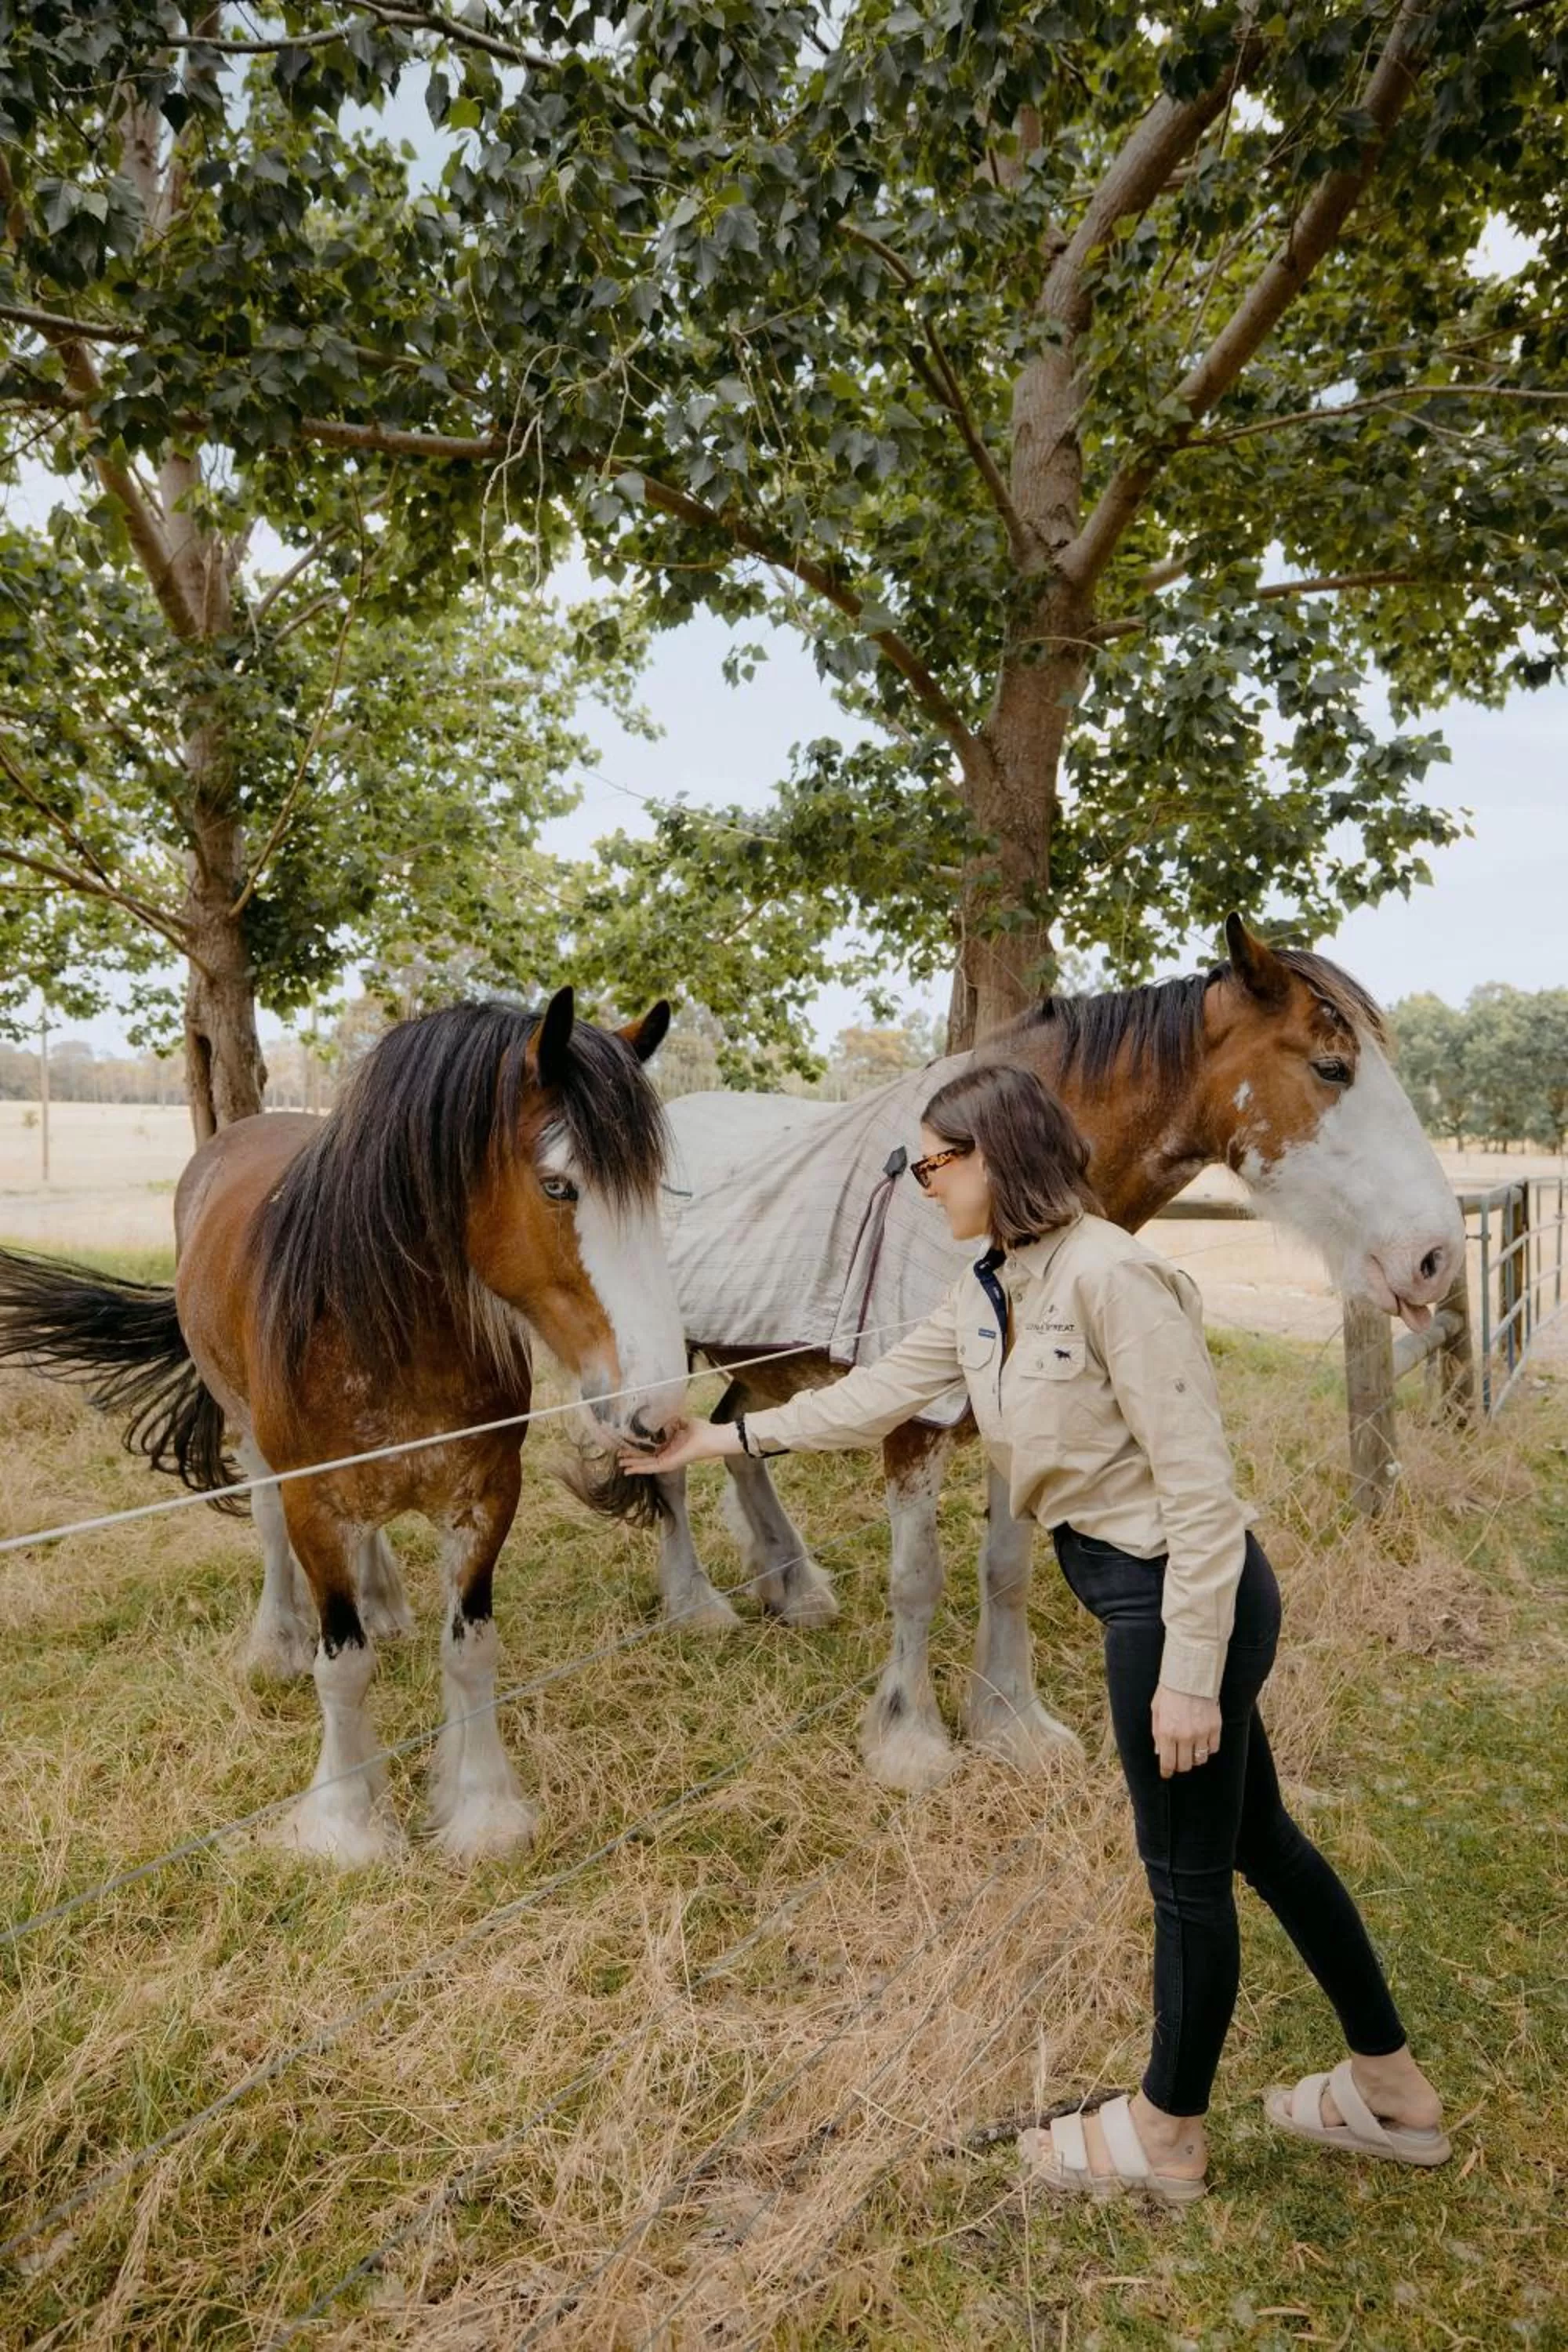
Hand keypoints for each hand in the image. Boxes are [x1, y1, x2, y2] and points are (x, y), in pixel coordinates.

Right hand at [617, 1418, 741, 1476]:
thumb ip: (676, 1421)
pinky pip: (652, 1468)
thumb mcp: (685, 1422)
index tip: (627, 1445)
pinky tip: (629, 1470)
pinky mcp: (670, 1464)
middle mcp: (668, 1454)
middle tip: (618, 1457)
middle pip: (646, 1458)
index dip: (639, 1448)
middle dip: (632, 1458)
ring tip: (620, 1466)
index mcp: (671, 1446)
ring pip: (646, 1465)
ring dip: (633, 1465)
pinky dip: (640, 1469)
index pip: (652, 1449)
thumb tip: (667, 1415)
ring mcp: (668, 1460)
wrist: (712, 1438)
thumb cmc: (703, 1431)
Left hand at [1150, 1685, 1221, 1778]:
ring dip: (1194, 1758)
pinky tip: (1202, 1741)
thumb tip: (1159, 1752)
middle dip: (1180, 1765)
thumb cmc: (1170, 1691)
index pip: (1168, 1763)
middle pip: (1185, 1765)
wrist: (1191, 1675)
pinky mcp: (1215, 1727)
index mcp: (1166, 1731)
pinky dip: (1208, 1748)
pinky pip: (1213, 1749)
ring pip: (1200, 1759)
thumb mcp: (1156, 1710)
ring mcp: (1201, 1732)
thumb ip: (1157, 1733)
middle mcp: (1184, 1735)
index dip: (1167, 1772)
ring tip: (1191, 1750)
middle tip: (1178, 1760)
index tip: (1167, 1773)